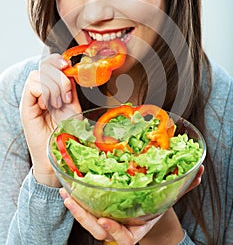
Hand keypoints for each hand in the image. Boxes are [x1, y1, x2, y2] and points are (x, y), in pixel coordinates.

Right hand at [20, 54, 81, 185]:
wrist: (59, 150)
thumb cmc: (66, 130)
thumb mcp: (74, 104)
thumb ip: (71, 87)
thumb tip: (71, 71)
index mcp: (51, 86)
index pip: (49, 63)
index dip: (57, 60)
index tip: (67, 65)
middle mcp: (40, 89)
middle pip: (44, 65)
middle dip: (59, 76)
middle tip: (66, 95)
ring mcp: (31, 97)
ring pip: (38, 74)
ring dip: (54, 87)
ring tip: (58, 104)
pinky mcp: (26, 106)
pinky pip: (32, 86)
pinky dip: (44, 93)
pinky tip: (48, 106)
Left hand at [59, 165, 203, 243]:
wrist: (146, 205)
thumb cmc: (156, 202)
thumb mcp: (169, 195)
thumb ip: (183, 186)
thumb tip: (198, 171)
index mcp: (136, 226)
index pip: (125, 238)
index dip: (114, 232)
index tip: (105, 220)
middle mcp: (120, 226)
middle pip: (99, 230)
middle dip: (84, 218)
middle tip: (73, 202)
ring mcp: (108, 218)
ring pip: (89, 220)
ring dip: (76, 208)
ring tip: (66, 193)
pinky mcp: (100, 208)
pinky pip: (87, 209)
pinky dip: (77, 200)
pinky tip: (69, 188)